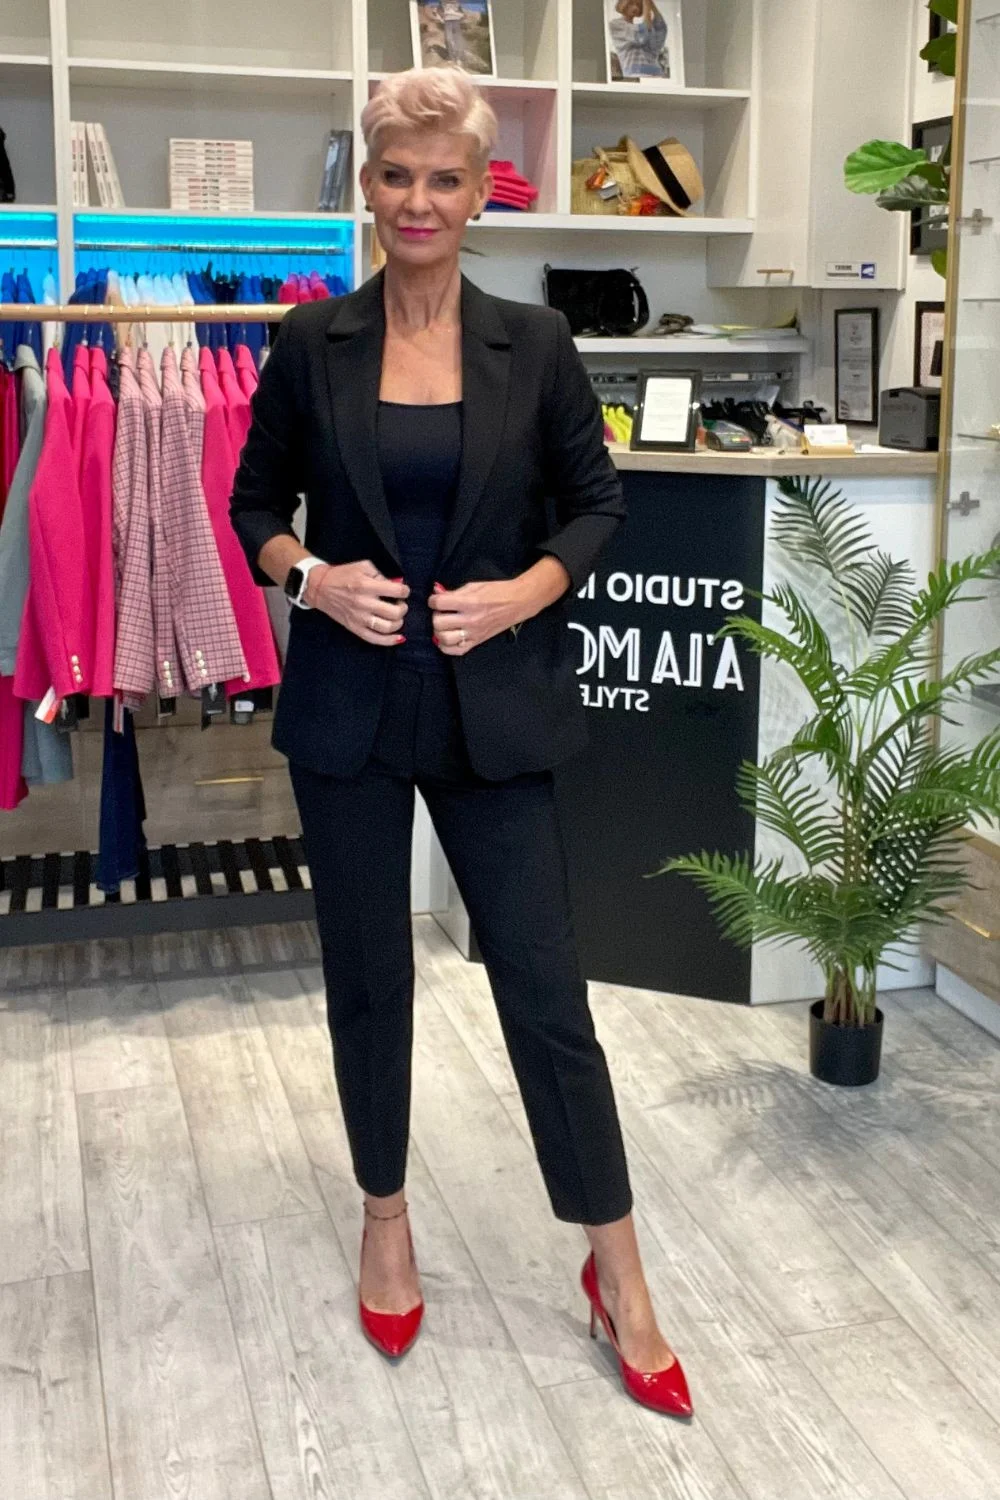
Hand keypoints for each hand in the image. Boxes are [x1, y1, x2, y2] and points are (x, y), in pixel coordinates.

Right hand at [307, 559, 409, 645]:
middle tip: (400, 603)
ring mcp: (359, 618)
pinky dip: (389, 641)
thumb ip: (381, 573)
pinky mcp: (354, 628)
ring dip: (399, 622)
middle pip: (395, 612)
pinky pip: (375, 639)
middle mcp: (363, 603)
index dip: (404, 591)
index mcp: (366, 585)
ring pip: (388, 627)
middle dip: (403, 607)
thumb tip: (397, 583)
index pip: (396, 591)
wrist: (320, 587)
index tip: (403, 590)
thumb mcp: (363, 566)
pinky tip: (398, 637)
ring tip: (396, 616)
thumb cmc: (343, 575)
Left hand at [429, 557, 570, 655]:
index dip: (433, 600)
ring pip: (444, 639)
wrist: (517, 602)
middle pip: (438, 623)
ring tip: (444, 625)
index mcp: (469, 602)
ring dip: (439, 631)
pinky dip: (447, 646)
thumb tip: (436, 593)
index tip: (436, 600)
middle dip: (435, 616)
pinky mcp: (477, 642)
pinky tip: (448, 637)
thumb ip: (453, 592)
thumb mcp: (473, 586)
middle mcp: (470, 620)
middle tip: (442, 612)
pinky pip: (455, 651)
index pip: (439, 604)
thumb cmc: (496, 591)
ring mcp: (474, 633)